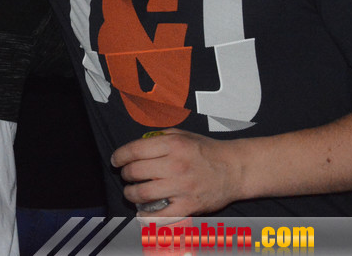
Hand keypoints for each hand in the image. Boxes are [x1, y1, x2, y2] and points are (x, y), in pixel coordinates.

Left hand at [111, 129, 243, 216]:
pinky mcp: (189, 206)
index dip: (119, 156)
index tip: (116, 161)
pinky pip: (160, 216)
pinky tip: (141, 213)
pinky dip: (146, 217)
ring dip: (130, 194)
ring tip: (131, 192)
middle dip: (125, 174)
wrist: (235, 169)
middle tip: (126, 176)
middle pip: (135, 172)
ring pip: (142, 194)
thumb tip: (137, 146)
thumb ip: (159, 137)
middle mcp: (176, 165)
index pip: (134, 150)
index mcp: (173, 144)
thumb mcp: (183, 134)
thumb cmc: (207, 150)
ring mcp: (182, 187)